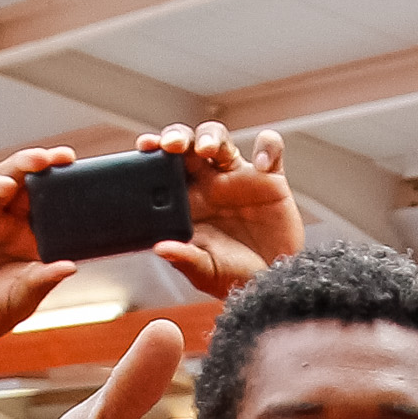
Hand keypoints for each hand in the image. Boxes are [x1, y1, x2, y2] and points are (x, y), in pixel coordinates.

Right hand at [0, 147, 79, 406]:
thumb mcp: (21, 300)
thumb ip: (42, 281)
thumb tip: (71, 266)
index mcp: (28, 240)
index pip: (52, 205)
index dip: (67, 190)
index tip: (88, 178)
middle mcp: (7, 224)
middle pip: (30, 184)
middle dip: (47, 166)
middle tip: (65, 158)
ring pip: (4, 180)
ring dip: (22, 166)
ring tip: (40, 161)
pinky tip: (4, 186)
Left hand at [140, 122, 299, 297]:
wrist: (273, 282)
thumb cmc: (233, 277)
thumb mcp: (205, 272)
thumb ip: (184, 259)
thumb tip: (160, 249)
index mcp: (186, 201)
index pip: (164, 166)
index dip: (154, 150)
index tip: (145, 146)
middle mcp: (209, 183)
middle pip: (189, 143)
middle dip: (179, 136)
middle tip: (172, 144)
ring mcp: (238, 177)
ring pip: (221, 139)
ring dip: (211, 136)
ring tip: (207, 149)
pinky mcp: (270, 178)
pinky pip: (270, 149)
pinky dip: (268, 149)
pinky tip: (263, 168)